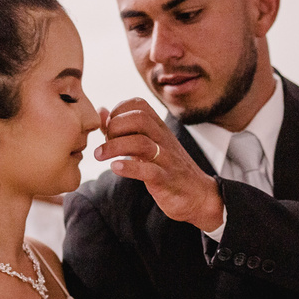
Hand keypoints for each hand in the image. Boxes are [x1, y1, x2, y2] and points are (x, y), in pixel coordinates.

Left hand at [95, 99, 223, 231]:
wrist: (198, 194)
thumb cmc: (166, 168)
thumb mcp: (146, 144)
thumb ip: (122, 129)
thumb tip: (101, 111)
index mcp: (159, 127)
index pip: (138, 104)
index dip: (118, 111)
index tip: (108, 127)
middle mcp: (163, 138)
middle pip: (139, 119)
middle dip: (114, 127)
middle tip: (103, 143)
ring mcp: (166, 159)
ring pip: (140, 143)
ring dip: (114, 147)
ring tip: (99, 155)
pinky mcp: (166, 180)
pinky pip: (148, 171)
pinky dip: (128, 168)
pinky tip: (115, 167)